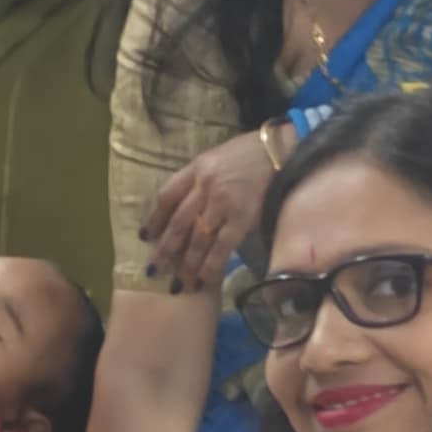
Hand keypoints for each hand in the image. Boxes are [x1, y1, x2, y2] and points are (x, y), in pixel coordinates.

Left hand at [141, 129, 277, 292]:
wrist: (285, 149)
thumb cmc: (253, 153)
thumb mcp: (219, 157)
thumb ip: (202, 180)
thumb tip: (189, 208)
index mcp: (196, 168)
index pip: (166, 197)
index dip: (154, 219)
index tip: (146, 236)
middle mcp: (205, 186)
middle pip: (178, 222)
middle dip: (164, 249)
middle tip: (154, 269)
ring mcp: (223, 203)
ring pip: (197, 239)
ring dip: (186, 264)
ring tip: (178, 283)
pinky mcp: (242, 218)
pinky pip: (221, 247)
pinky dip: (210, 265)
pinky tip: (203, 280)